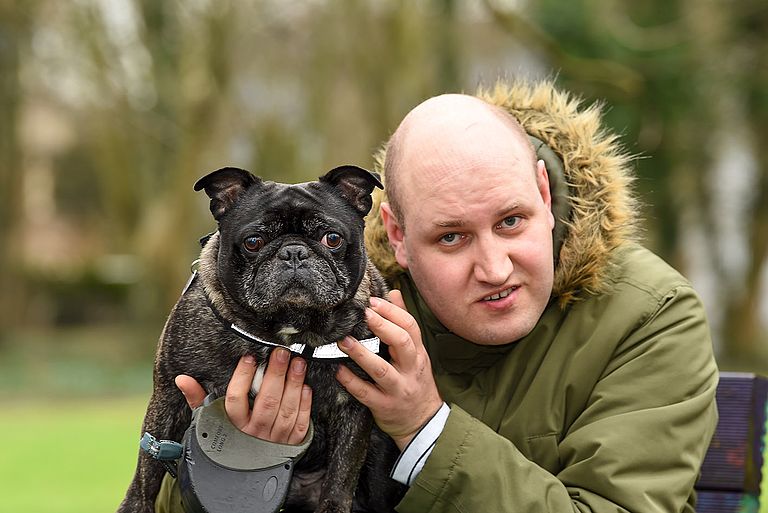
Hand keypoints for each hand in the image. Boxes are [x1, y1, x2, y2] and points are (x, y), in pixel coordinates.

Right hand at [175, 350, 311, 444]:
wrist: (242, 478)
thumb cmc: (226, 439)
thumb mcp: (209, 421)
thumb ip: (197, 398)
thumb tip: (182, 379)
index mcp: (232, 427)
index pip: (235, 399)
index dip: (242, 377)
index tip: (249, 357)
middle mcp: (253, 435)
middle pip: (267, 402)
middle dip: (276, 374)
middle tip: (282, 353)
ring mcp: (273, 441)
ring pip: (286, 411)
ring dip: (294, 385)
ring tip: (297, 363)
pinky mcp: (290, 446)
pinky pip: (299, 424)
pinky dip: (304, 405)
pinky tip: (305, 387)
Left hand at [335, 290, 442, 449]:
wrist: (422, 422)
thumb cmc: (415, 381)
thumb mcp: (415, 352)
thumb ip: (403, 322)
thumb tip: (394, 293)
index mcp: (418, 353)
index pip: (410, 327)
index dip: (392, 312)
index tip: (373, 301)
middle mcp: (410, 369)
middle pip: (402, 343)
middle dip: (382, 326)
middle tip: (363, 313)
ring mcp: (398, 389)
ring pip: (381, 370)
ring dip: (361, 354)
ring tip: (344, 340)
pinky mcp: (384, 406)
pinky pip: (366, 393)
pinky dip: (351, 381)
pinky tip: (338, 370)